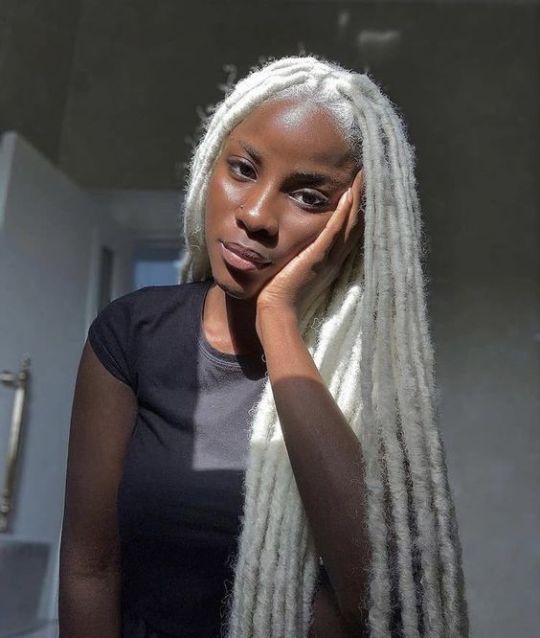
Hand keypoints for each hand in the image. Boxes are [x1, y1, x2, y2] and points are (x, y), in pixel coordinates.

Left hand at [256, 168, 364, 330]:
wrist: (274, 308)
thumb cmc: (280, 286)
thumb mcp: (295, 262)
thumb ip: (301, 248)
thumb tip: (296, 233)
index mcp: (331, 255)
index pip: (350, 224)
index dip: (360, 203)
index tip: (363, 180)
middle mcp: (335, 253)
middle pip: (357, 220)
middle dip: (365, 195)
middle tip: (372, 169)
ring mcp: (328, 254)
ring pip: (350, 221)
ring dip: (359, 197)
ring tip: (366, 173)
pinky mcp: (317, 255)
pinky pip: (333, 230)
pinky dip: (342, 212)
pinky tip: (347, 194)